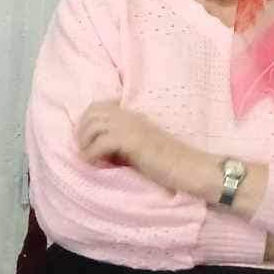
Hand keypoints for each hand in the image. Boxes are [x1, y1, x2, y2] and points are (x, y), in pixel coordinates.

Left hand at [76, 100, 197, 193]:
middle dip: (82, 131)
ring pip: (94, 124)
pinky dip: (92, 153)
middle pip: (92, 112)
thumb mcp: (140, 147)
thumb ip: (122, 143)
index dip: (87, 121)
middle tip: (84, 150)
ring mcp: (132, 127)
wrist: (191, 168)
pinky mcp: (133, 142)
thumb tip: (99, 150)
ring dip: (85, 142)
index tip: (86, 140)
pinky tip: (94, 164)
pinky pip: (101, 142)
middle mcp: (130, 116)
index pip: (99, 106)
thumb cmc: (168, 163)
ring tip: (88, 157)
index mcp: (132, 116)